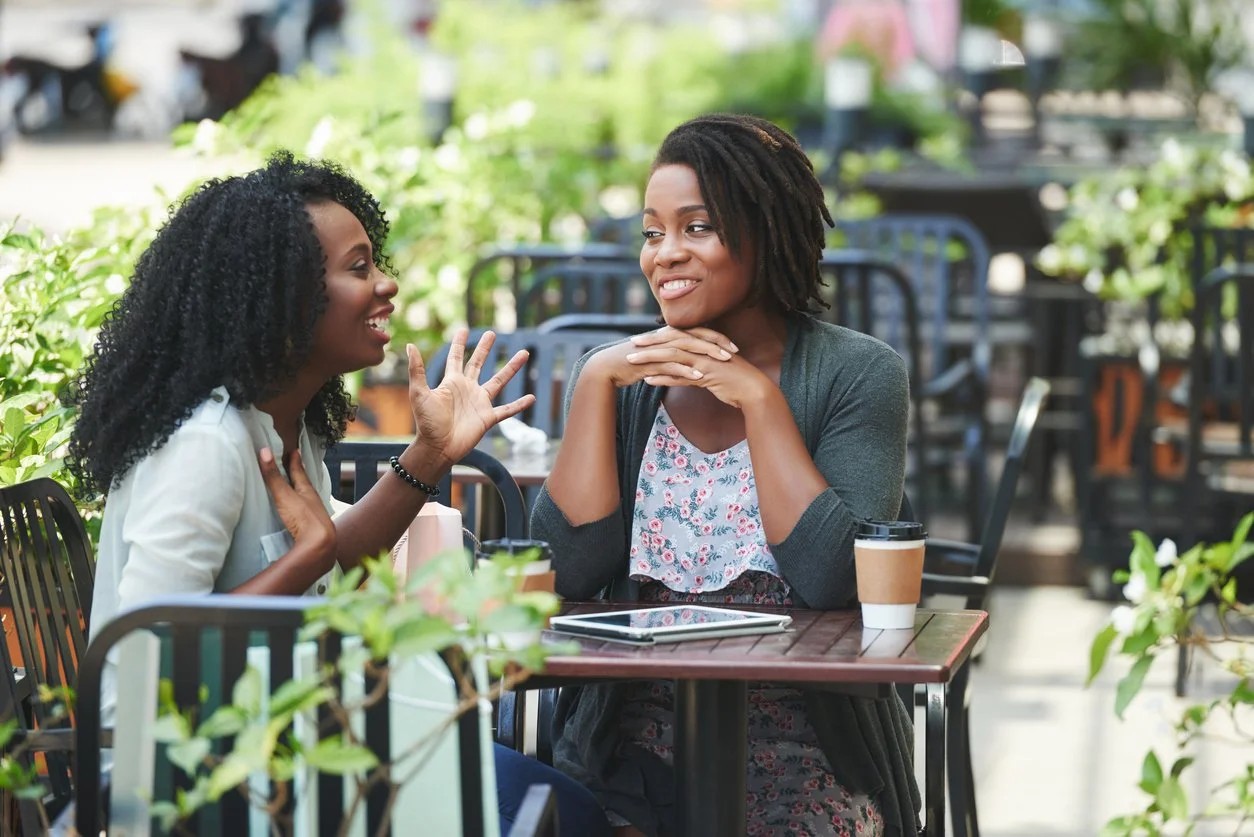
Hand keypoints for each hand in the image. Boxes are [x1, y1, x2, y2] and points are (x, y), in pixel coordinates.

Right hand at [259, 448, 335, 561]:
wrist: (320, 545)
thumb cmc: (303, 518)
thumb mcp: (284, 495)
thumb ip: (273, 477)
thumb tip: (264, 451)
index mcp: (307, 491)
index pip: (300, 472)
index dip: (296, 461)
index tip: (295, 451)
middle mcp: (313, 501)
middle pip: (306, 485)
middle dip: (300, 475)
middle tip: (298, 465)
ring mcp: (315, 515)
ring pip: (308, 498)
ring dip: (302, 491)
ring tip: (298, 487)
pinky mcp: (313, 528)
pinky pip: (306, 513)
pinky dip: (302, 507)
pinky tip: (300, 512)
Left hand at [407, 329, 535, 467]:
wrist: (438, 447)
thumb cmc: (426, 422)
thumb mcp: (419, 393)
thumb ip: (417, 370)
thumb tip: (409, 346)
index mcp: (451, 382)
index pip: (456, 358)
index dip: (459, 344)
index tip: (463, 329)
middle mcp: (467, 389)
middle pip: (478, 364)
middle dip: (484, 348)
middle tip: (491, 334)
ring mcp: (479, 403)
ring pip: (499, 381)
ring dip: (511, 368)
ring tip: (524, 353)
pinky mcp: (488, 418)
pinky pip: (507, 410)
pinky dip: (519, 405)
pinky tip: (531, 398)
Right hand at [585, 326, 738, 388]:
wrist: (607, 368)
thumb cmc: (633, 363)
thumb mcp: (657, 357)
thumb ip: (674, 356)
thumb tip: (690, 361)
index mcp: (668, 335)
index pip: (697, 333)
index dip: (716, 338)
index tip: (733, 346)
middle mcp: (664, 338)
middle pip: (695, 337)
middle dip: (716, 343)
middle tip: (734, 351)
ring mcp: (657, 349)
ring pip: (687, 349)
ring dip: (706, 355)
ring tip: (723, 362)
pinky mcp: (649, 362)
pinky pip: (671, 365)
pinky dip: (686, 371)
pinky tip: (700, 378)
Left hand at [624, 327, 769, 409]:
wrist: (755, 391)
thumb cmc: (736, 381)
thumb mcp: (714, 370)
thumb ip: (697, 367)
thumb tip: (680, 370)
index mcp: (706, 343)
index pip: (679, 335)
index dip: (660, 335)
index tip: (643, 338)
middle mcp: (705, 348)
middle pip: (672, 341)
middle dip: (650, 342)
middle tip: (632, 343)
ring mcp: (706, 360)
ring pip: (672, 356)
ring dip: (650, 358)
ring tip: (632, 360)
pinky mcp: (707, 375)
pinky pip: (681, 376)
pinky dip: (663, 378)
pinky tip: (648, 380)